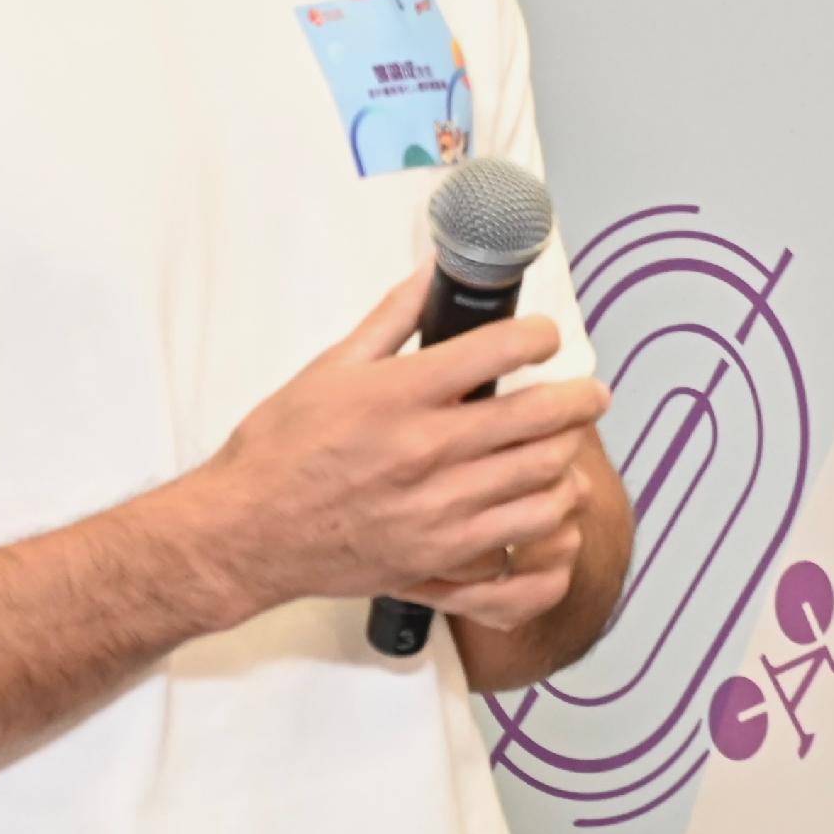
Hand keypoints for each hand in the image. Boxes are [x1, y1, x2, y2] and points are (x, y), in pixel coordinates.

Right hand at [188, 274, 605, 621]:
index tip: (547, 337)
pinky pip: (521, 546)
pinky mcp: (438, 561)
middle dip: (581, 397)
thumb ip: (393, 316)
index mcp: (403, 396)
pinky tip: (549, 509)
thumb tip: (434, 272)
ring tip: (566, 446)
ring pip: (544, 481)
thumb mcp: (332, 366)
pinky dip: (550, 525)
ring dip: (569, 459)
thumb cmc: (280, 451)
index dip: (541, 335)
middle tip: (589, 393)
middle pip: (540, 417)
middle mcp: (428, 453)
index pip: (501, 350)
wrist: (244, 532)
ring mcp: (438, 513)